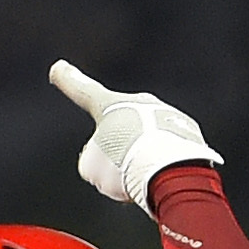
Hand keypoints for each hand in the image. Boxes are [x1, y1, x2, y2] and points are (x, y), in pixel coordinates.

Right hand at [49, 60, 217, 209]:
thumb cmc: (123, 164)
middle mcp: (141, 103)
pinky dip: (161, 167)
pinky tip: (159, 179)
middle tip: (117, 168)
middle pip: (120, 126)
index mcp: (111, 104)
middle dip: (118, 145)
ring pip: (145, 141)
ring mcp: (168, 116)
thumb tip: (118, 160)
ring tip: (139, 180)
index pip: (84, 91)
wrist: (168, 170)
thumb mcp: (90, 164)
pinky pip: (167, 152)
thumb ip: (96, 156)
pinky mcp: (189, 135)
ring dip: (140, 161)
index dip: (69, 81)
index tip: (59, 68)